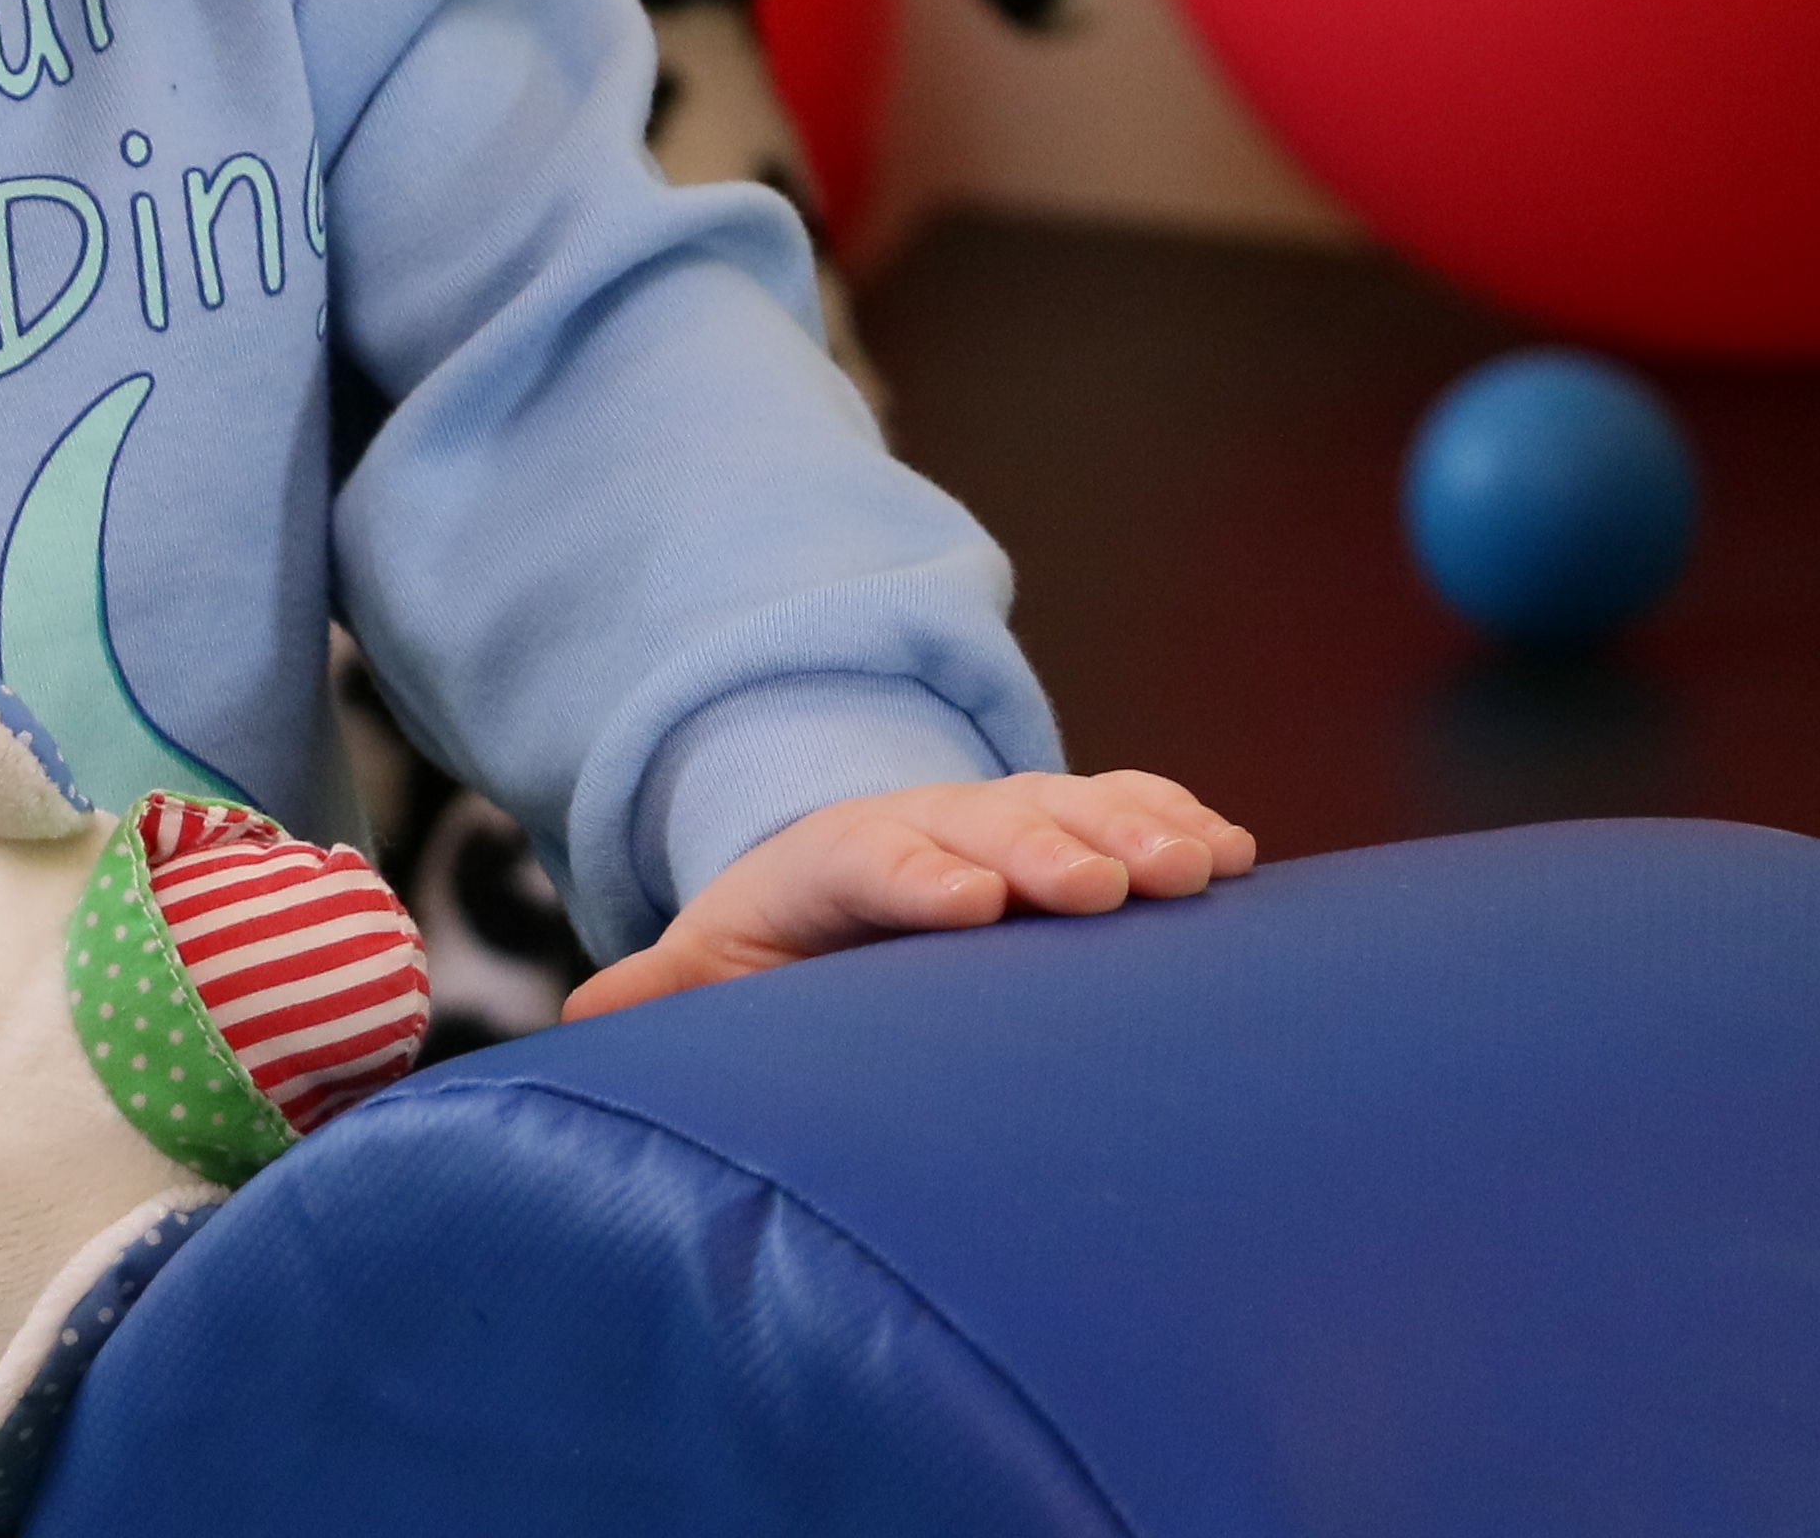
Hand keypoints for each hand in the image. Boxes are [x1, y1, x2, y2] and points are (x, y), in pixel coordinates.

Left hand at [561, 771, 1255, 1018]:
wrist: (851, 862)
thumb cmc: (791, 936)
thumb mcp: (721, 959)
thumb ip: (668, 989)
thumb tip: (587, 1014)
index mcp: (840, 861)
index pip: (878, 862)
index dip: (924, 881)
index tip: (974, 906)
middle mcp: (934, 825)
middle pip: (994, 827)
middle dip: (1048, 851)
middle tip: (1098, 888)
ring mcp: (1009, 816)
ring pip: (1074, 807)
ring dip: (1135, 832)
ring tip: (1192, 869)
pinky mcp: (1070, 823)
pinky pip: (1129, 804)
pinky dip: (1180, 821)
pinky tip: (1231, 856)